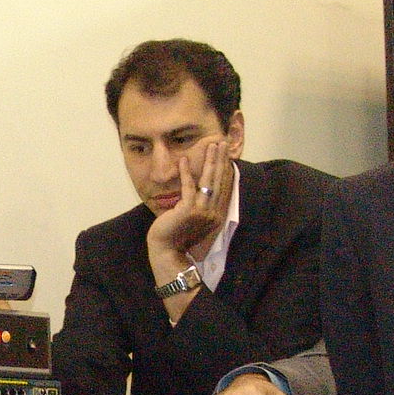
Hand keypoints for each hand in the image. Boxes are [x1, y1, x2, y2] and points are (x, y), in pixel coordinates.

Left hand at [146, 139, 232, 265]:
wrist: (167, 252)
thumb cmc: (178, 236)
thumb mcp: (194, 219)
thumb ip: (200, 205)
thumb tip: (203, 189)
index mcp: (216, 215)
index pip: (223, 187)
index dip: (224, 169)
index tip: (225, 154)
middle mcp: (213, 213)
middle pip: (219, 181)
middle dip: (220, 160)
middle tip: (222, 142)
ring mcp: (202, 212)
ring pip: (208, 181)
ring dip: (209, 161)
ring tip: (211, 145)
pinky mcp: (188, 210)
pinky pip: (188, 187)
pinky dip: (185, 172)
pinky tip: (183, 160)